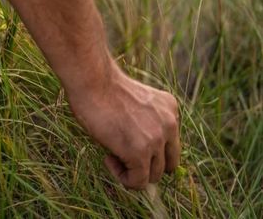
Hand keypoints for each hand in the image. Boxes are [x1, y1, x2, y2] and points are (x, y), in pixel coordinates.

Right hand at [68, 71, 180, 188]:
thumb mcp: (134, 103)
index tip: (127, 141)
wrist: (91, 81)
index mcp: (170, 109)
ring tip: (112, 154)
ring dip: (133, 171)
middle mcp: (170, 124)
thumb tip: (141, 156)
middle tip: (121, 153)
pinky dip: (123, 177)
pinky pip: (138, 181)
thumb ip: (146, 123)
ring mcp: (157, 139)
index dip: (149, 150)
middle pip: (168, 164)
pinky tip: (108, 158)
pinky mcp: (140, 153)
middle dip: (146, 165)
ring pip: (154, 176)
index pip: (170, 145)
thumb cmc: (101, 88)